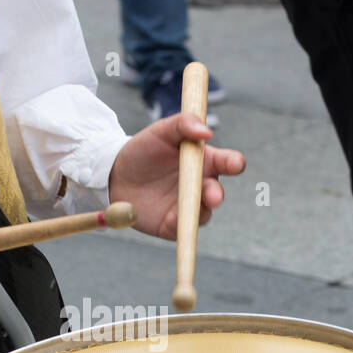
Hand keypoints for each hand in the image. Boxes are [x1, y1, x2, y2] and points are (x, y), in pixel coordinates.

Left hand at [107, 113, 246, 239]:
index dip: (234, 163)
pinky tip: (172, 219)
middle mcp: (200, 185)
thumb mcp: (160, 130)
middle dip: (216, 194)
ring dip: (199, 212)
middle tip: (212, 196)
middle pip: (216, 192)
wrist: (116, 175)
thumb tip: (206, 131)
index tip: (236, 164)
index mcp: (203, 160)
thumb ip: (183, 124)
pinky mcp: (173, 224)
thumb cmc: (143, 150)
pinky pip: (182, 228)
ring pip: (203, 213)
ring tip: (188, 209)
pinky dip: (180, 225)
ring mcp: (188, 206)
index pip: (227, 162)